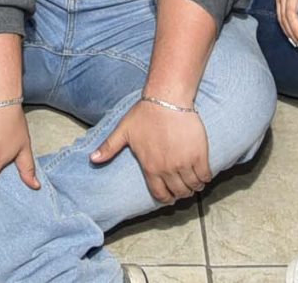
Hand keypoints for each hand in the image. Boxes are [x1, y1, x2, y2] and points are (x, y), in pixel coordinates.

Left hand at [91, 98, 212, 205]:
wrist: (167, 99)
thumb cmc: (145, 114)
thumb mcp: (123, 131)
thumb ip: (109, 147)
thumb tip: (92, 160)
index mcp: (150, 167)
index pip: (160, 194)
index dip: (166, 198)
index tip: (171, 196)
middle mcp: (167, 169)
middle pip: (179, 193)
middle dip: (181, 194)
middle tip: (183, 188)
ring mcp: (184, 163)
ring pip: (193, 187)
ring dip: (194, 187)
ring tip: (194, 182)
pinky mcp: (199, 155)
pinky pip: (205, 175)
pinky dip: (205, 178)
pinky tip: (203, 174)